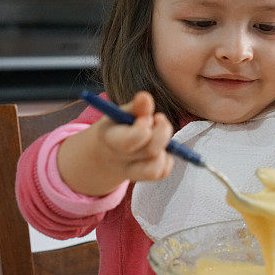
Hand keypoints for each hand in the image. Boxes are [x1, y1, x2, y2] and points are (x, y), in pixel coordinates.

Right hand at [58, 91, 174, 195]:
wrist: (105, 152)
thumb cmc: (117, 127)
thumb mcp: (120, 114)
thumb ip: (135, 107)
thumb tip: (146, 97)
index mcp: (111, 139)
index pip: (130, 140)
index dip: (144, 128)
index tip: (148, 117)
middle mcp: (121, 159)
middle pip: (150, 152)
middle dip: (162, 133)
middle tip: (160, 119)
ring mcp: (133, 172)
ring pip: (156, 169)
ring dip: (166, 149)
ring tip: (160, 135)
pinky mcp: (146, 177)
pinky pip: (162, 172)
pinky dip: (168, 159)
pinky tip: (162, 148)